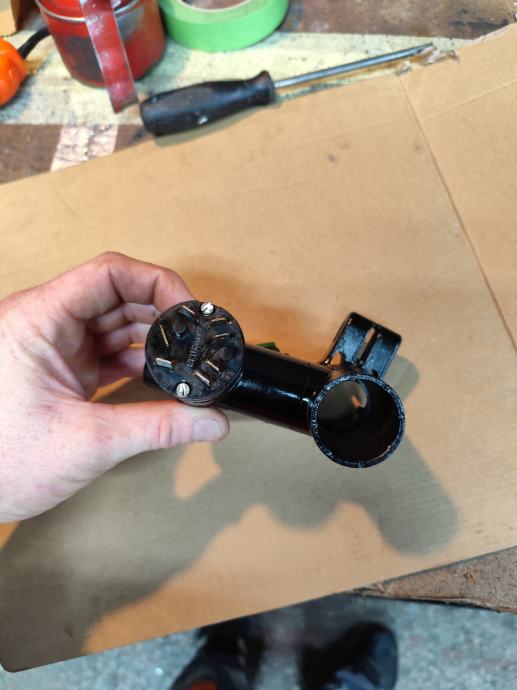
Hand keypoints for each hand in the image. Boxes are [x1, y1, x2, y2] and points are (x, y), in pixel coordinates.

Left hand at [0, 253, 227, 522]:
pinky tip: (162, 377)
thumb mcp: (88, 442)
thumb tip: (210, 419)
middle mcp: (46, 323)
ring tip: (185, 363)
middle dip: (162, 315)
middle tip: (198, 341)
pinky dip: (138, 361)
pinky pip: (108, 350)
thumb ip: (157, 426)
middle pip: (118, 295)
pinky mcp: (62, 369)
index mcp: (39, 320)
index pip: (109, 274)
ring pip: (116, 322)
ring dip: (153, 340)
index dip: (157, 284)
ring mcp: (55, 346)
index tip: (189, 311)